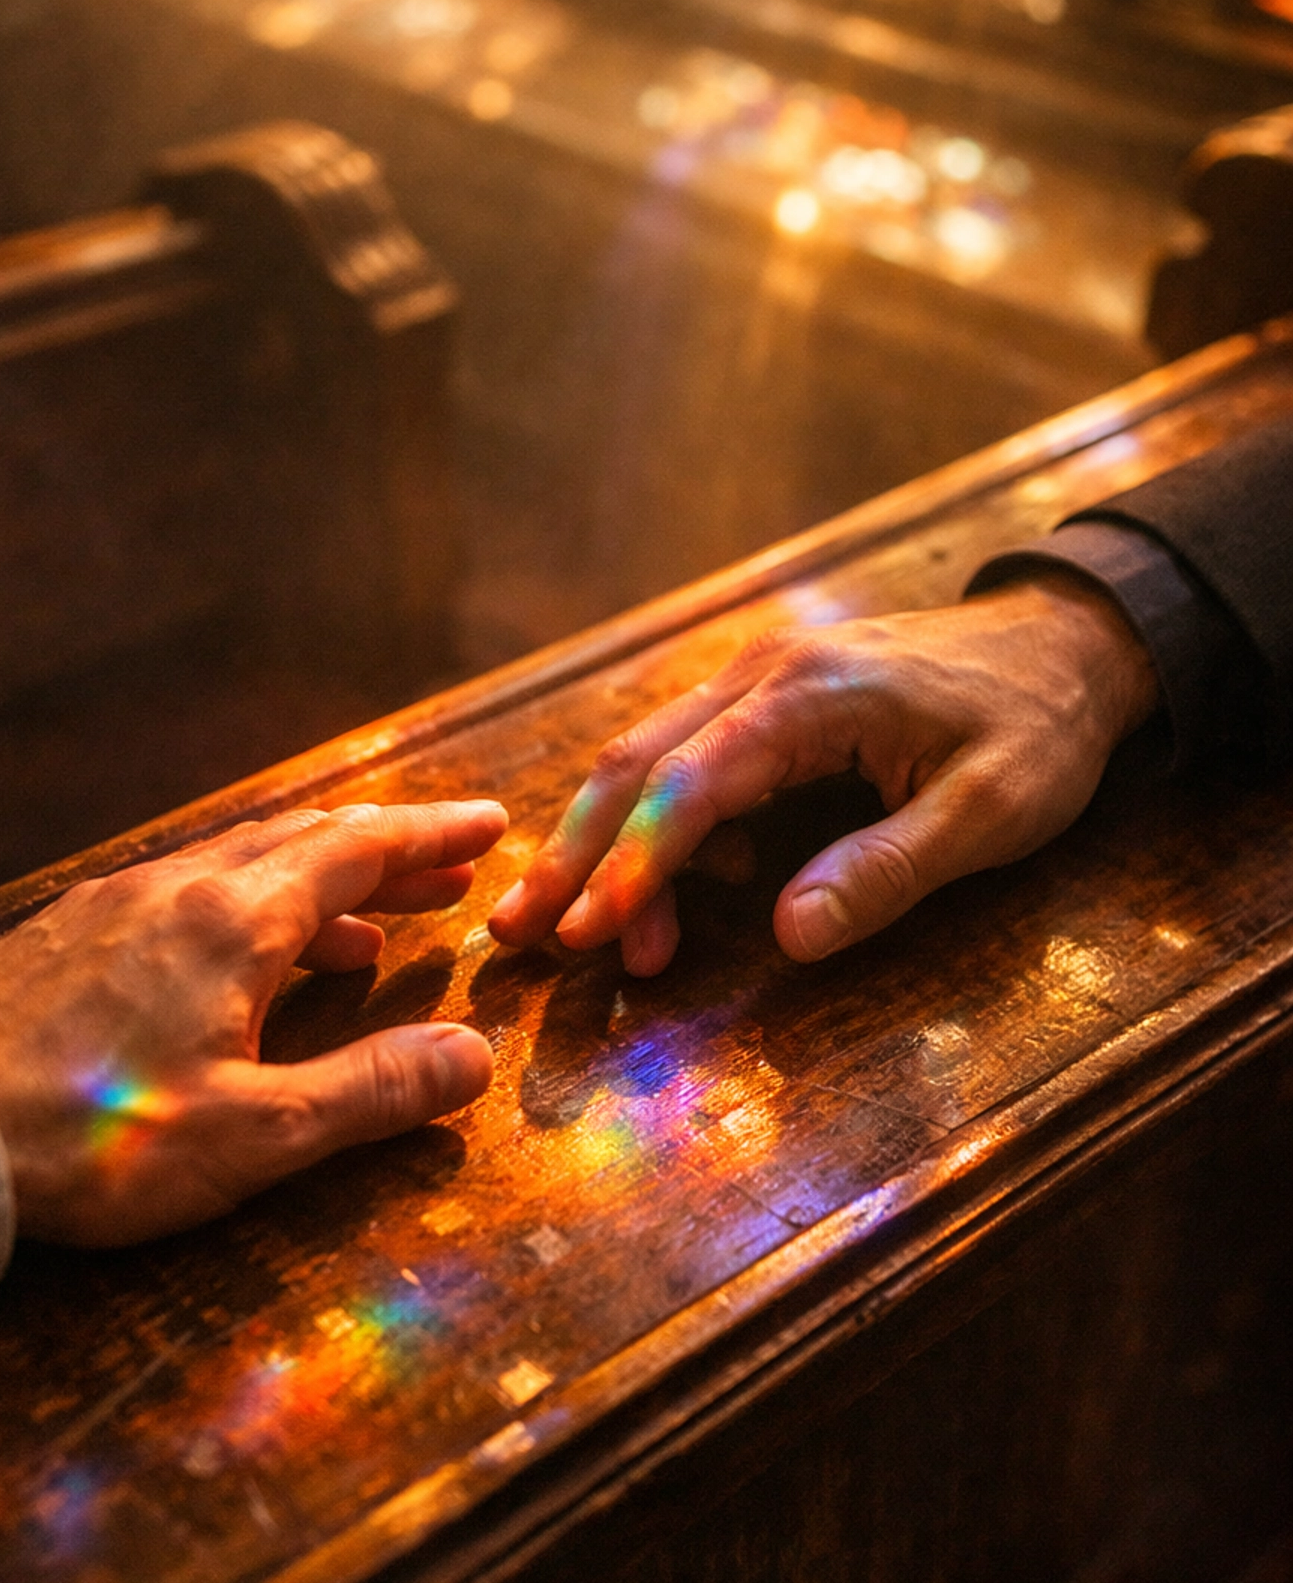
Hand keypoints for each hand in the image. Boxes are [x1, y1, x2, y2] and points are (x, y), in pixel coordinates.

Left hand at [0, 800, 506, 1243]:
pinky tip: (242, 962)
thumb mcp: (255, 1131)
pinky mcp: (63, 937)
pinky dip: (245, 909)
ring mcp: (112, 908)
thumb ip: (369, 1090)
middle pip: (304, 843)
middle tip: (449, 873)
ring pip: (238, 865)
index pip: (357, 850)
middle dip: (385, 855)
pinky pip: (181, 895)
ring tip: (367, 934)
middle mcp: (177, 891)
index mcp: (234, 923)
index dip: (430, 835)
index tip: (488, 822)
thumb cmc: (94, 1142)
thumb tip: (471, 1056)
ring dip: (316, 885)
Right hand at [489, 579, 1157, 974]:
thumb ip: (887, 871)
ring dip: (602, 847)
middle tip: (515, 936)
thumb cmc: (1036, 729)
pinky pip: (685, 763)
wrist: (1067, 646)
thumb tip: (787, 937)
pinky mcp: (765, 702)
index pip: (690, 785)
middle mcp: (763, 674)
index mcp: (810, 695)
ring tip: (573, 934)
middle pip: (635, 764)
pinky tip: (664, 893)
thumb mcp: (990, 812)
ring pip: (647, 763)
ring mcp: (758, 681)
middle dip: (572, 855)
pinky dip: (654, 831)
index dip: (631, 866)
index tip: (586, 936)